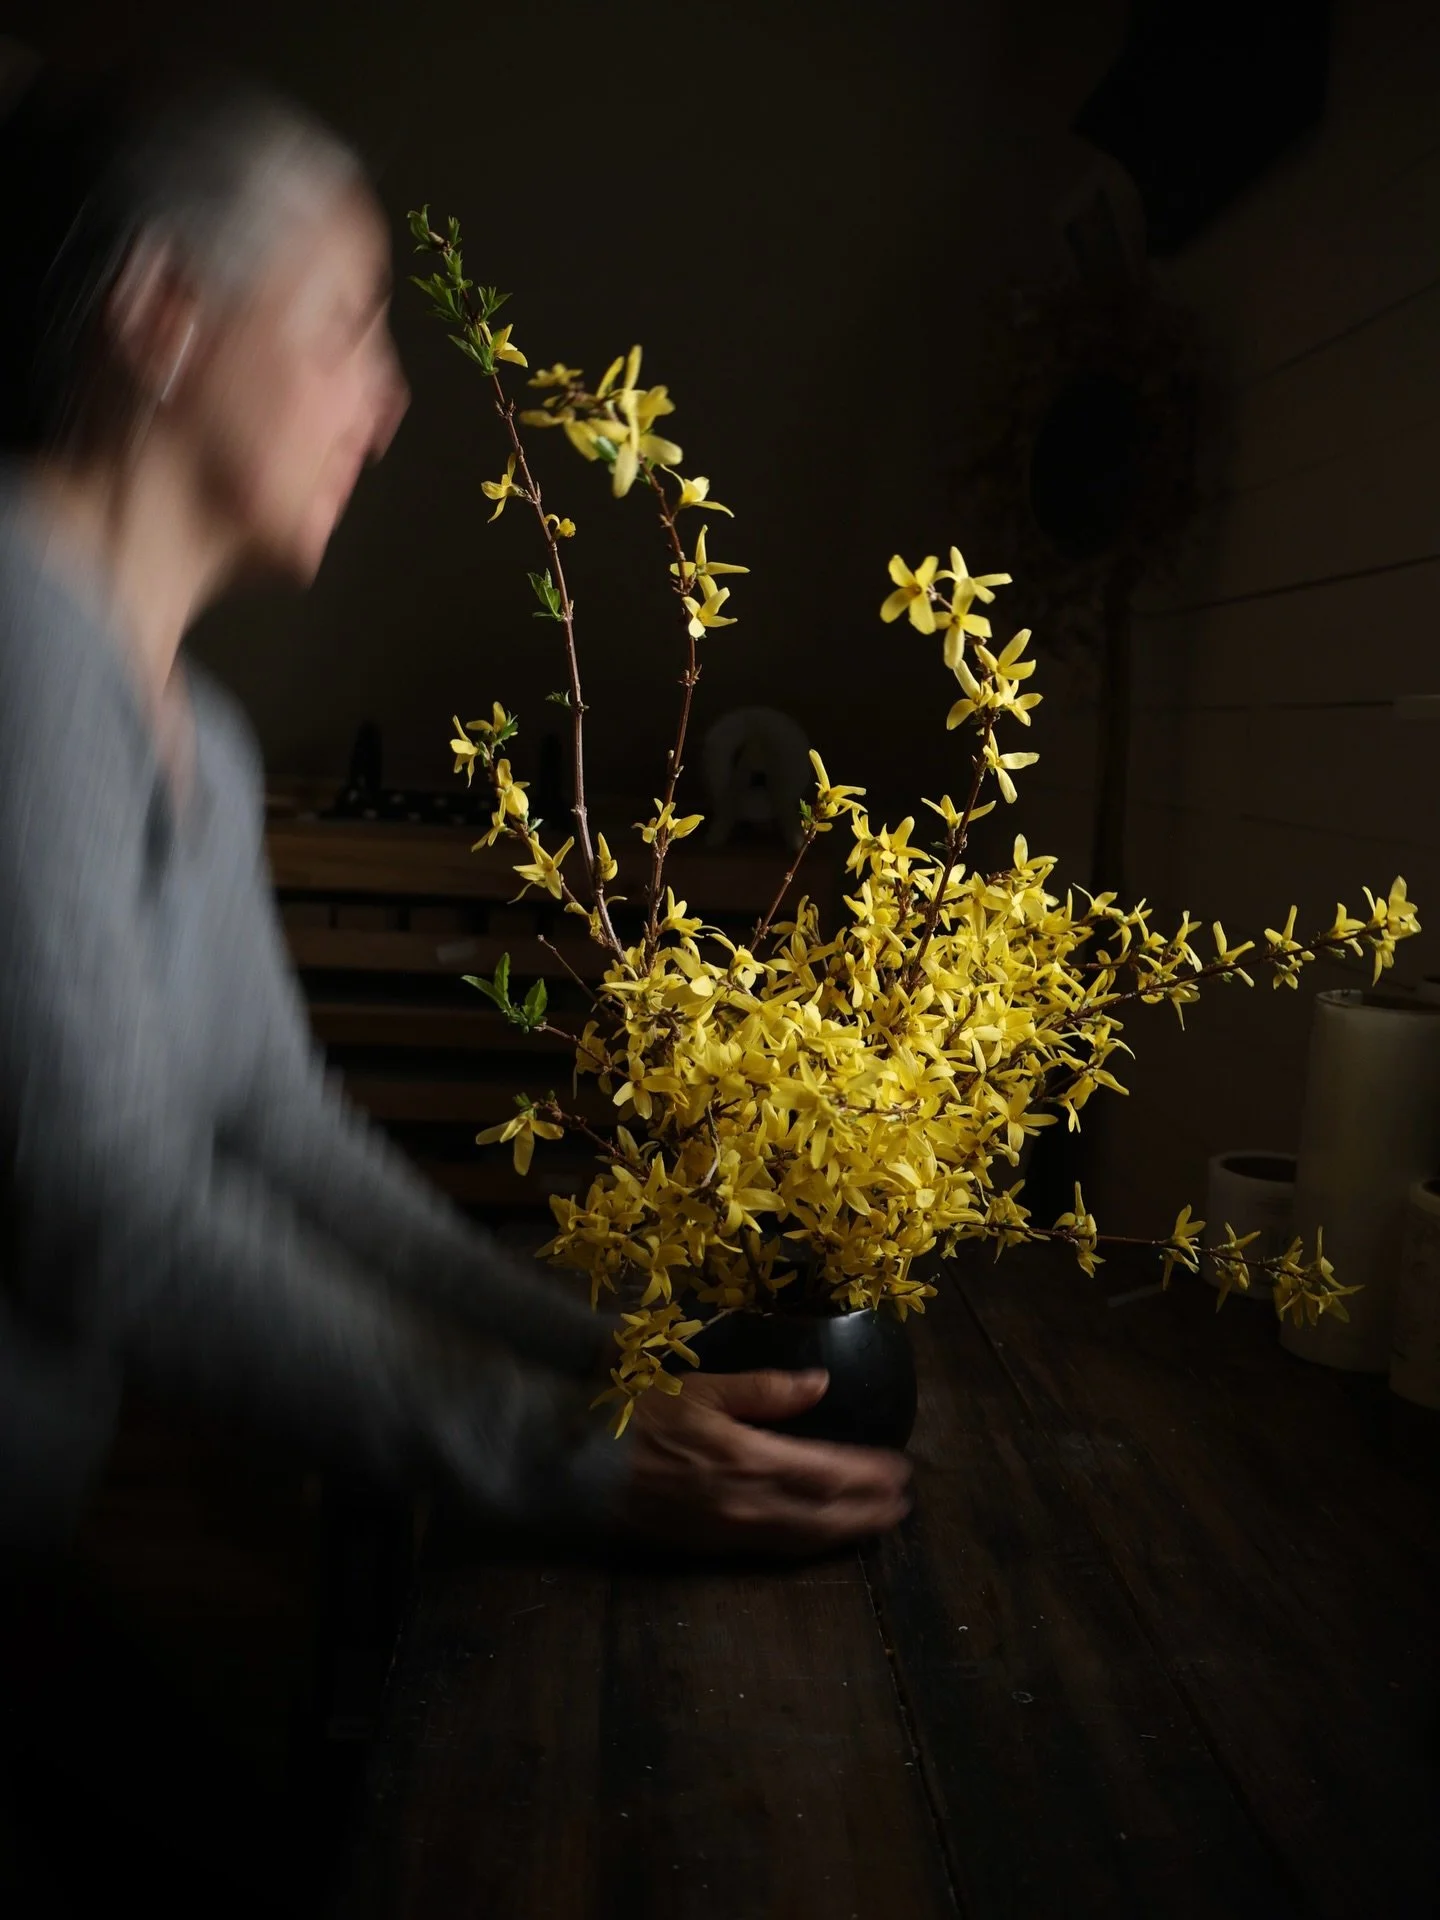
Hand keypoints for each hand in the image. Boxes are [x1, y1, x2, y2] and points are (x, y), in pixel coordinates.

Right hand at [619, 1368, 912, 1556]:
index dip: (867, 1475)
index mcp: (747, 1457)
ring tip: (877, 1523)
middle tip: (903, 1505)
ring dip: (845, 1532)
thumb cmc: (638, 1414)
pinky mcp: (709, 1547)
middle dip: (868, 1510)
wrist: (579, 1465)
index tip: (900, 1470)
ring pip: (801, 1538)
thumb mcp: (700, 1386)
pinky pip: (772, 1550)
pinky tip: (821, 1538)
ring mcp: (728, 1530)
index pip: (825, 1471)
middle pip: (822, 1513)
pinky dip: (807, 1544)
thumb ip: (764, 1390)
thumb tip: (820, 1384)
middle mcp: (746, 1502)